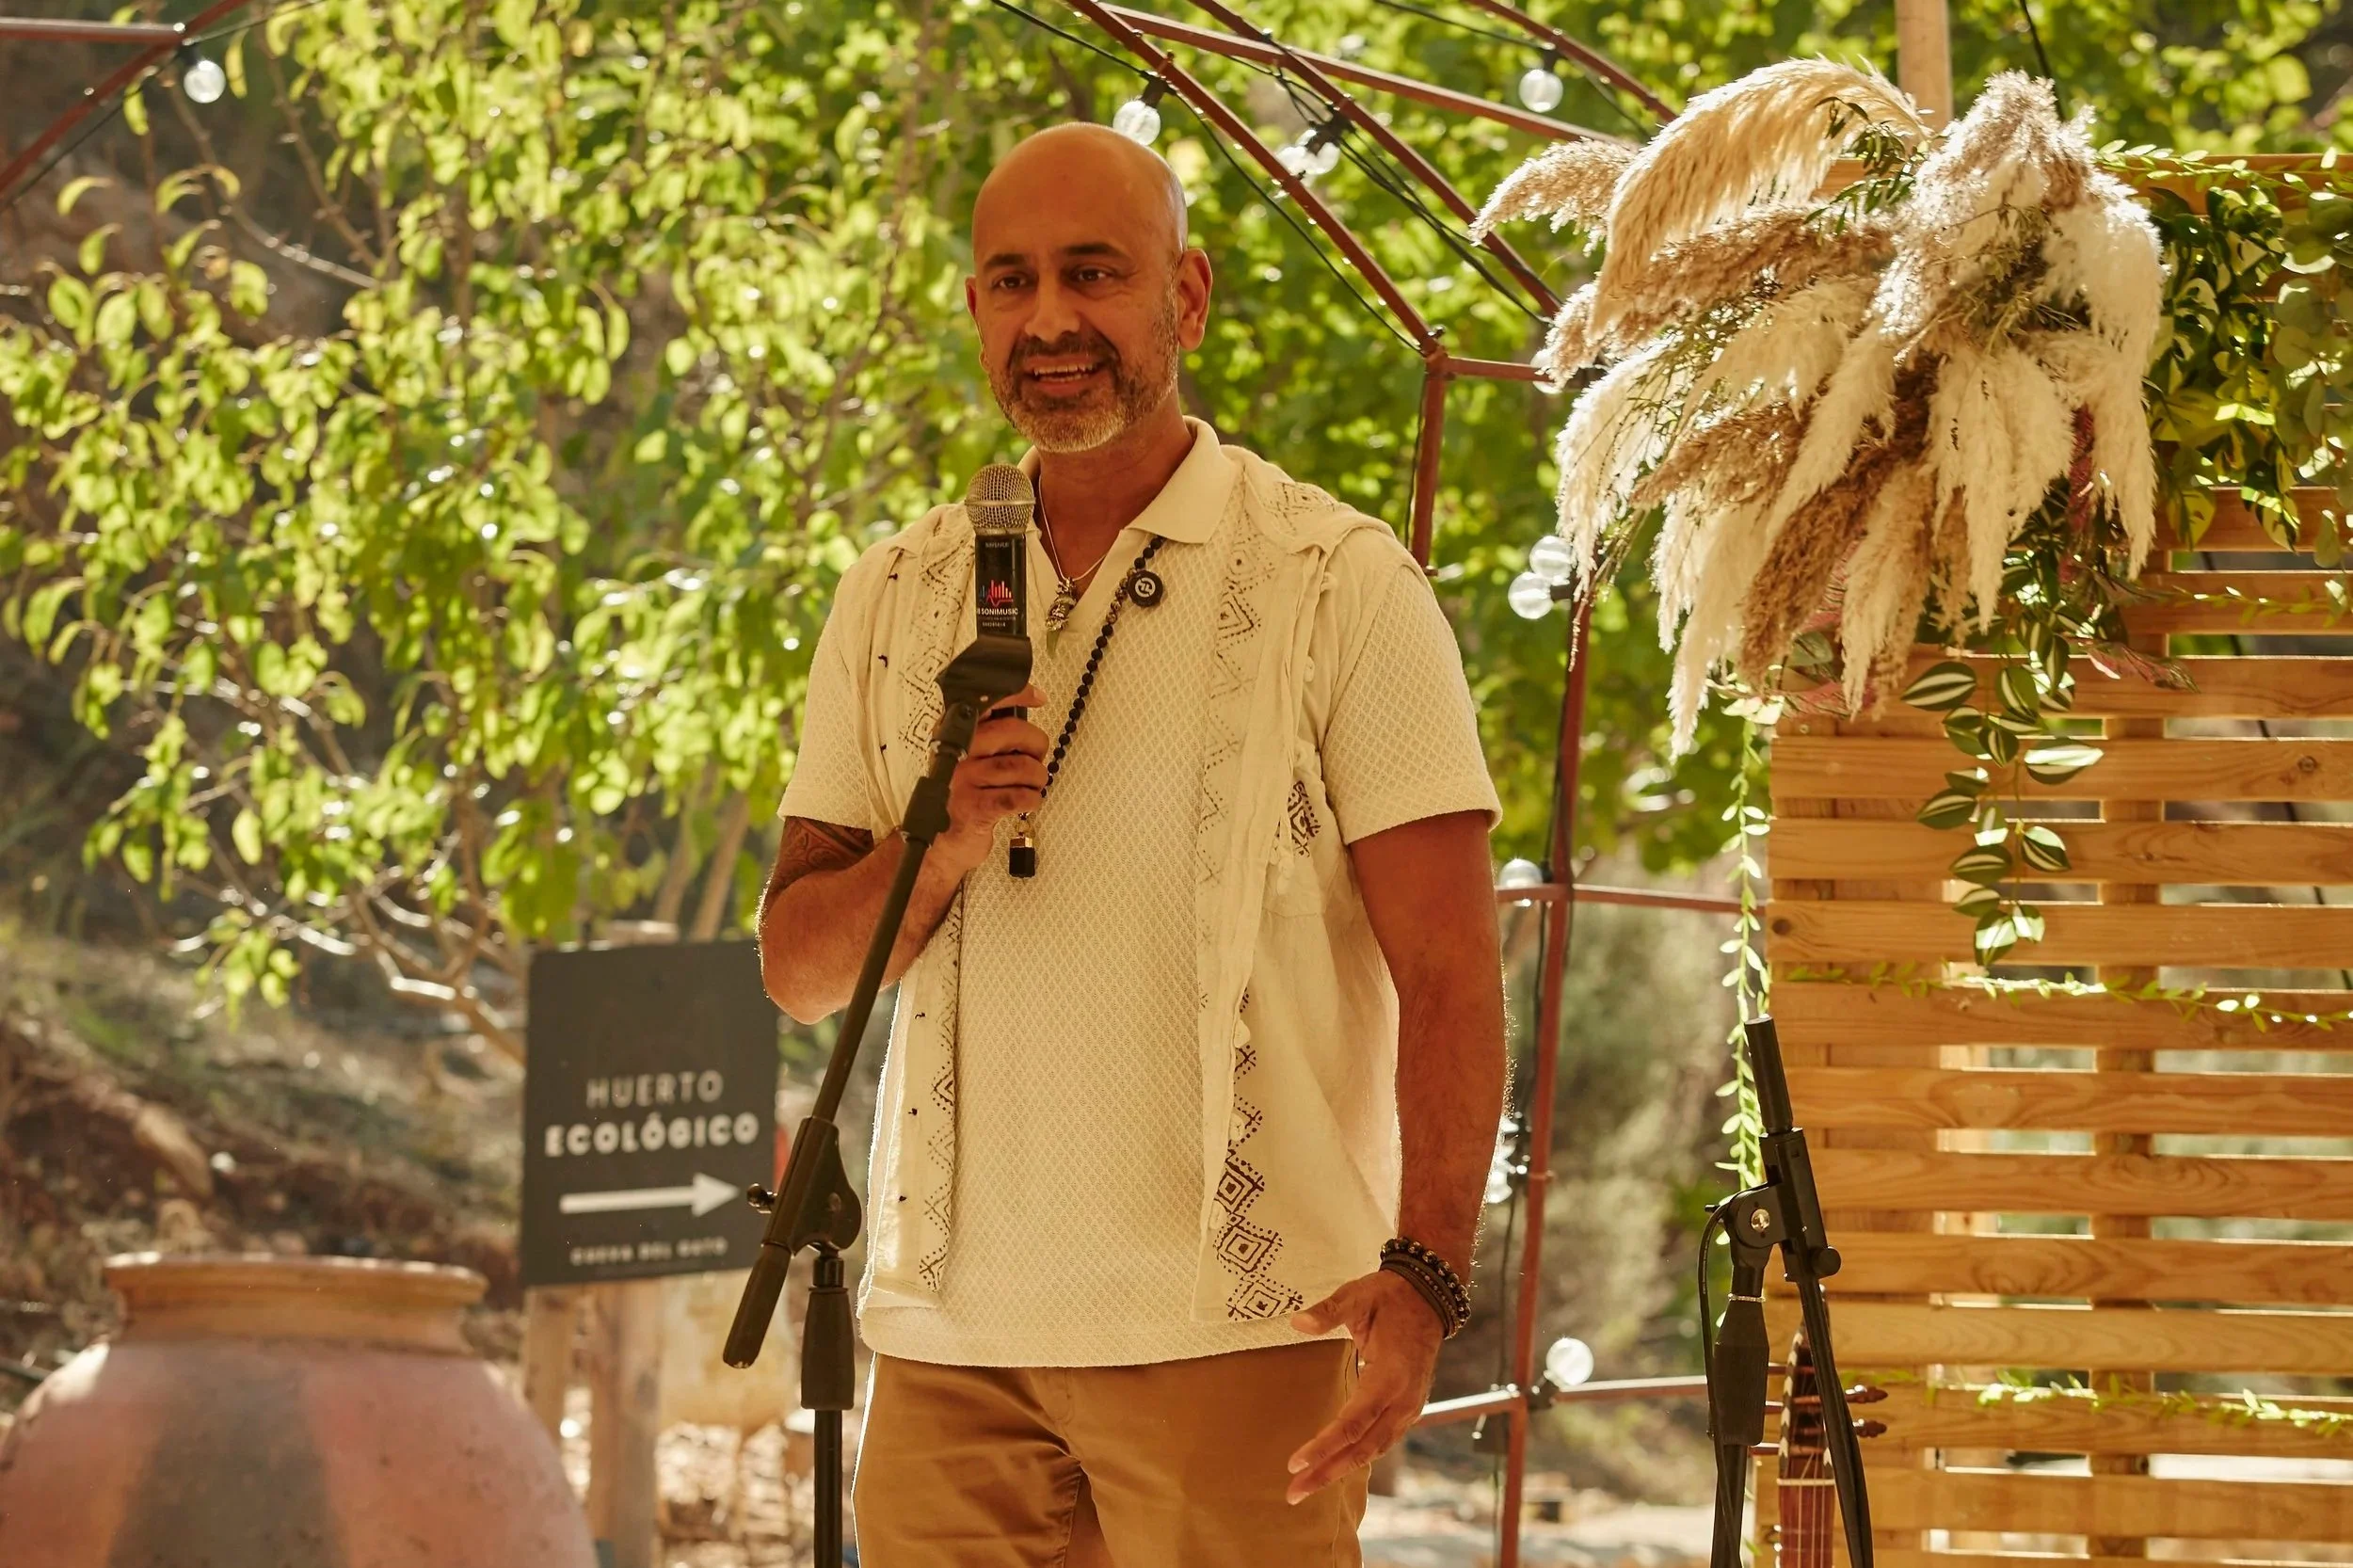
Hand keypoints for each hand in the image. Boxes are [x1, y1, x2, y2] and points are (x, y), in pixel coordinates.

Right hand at [935, 684, 1046, 873]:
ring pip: (1020, 766)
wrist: (939, 844)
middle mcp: (955, 754)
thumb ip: (992, 735)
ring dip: (1037, 776)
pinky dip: (1032, 799)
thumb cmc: (962, 796)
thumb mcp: (968, 759)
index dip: (1016, 694)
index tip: (1039, 697)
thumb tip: (1028, 707)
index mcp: (954, 735)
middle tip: (1037, 757)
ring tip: (1033, 784)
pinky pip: (1019, 797)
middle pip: (1010, 732)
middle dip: (1036, 743)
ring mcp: (963, 781)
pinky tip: (1027, 802)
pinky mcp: (975, 808)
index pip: (986, 703)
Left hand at [1284, 1270, 1442, 1503]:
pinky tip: (1334, 1468)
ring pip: (1373, 1451)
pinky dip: (1357, 1458)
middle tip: (1293, 1493)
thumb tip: (1297, 1323)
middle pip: (1362, 1449)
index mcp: (1390, 1376)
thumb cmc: (1389, 1297)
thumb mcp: (1357, 1295)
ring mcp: (1409, 1409)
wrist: (1429, 1298)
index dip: (1324, 1446)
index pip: (1353, 1423)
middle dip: (1327, 1473)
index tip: (1295, 1463)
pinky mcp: (1407, 1410)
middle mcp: (1403, 1401)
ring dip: (1340, 1471)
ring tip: (1306, 1486)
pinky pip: (1381, 1442)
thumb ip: (1328, 1312)